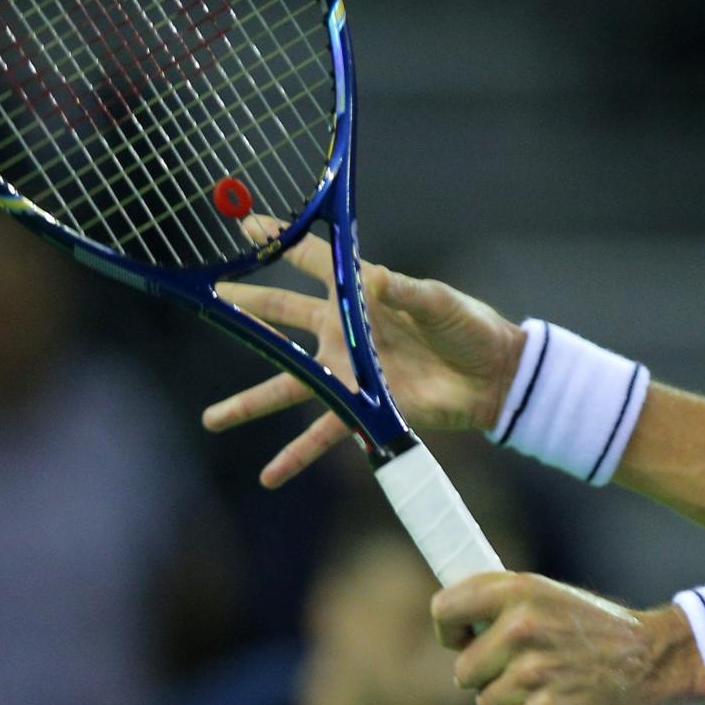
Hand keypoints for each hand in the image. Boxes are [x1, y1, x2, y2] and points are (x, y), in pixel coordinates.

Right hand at [202, 214, 525, 486]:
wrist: (493, 376)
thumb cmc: (470, 328)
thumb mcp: (439, 302)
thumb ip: (406, 292)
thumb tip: (375, 278)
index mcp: (364, 295)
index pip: (314, 262)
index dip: (280, 241)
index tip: (244, 228)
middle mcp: (346, 332)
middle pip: (284, 316)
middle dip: (247, 308)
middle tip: (210, 300)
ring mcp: (350, 372)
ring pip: (289, 385)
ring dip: (249, 402)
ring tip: (212, 419)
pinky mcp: (364, 408)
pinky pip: (324, 434)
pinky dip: (297, 456)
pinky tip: (270, 476)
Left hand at [433, 572, 704, 704]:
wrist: (653, 662)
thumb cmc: (599, 630)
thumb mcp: (552, 596)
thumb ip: (506, 603)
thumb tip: (457, 622)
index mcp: (520, 590)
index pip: (446, 608)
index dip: (450, 629)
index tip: (461, 639)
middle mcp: (521, 627)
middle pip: (463, 670)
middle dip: (488, 675)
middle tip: (527, 668)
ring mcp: (531, 672)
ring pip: (485, 702)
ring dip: (510, 701)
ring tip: (549, 684)